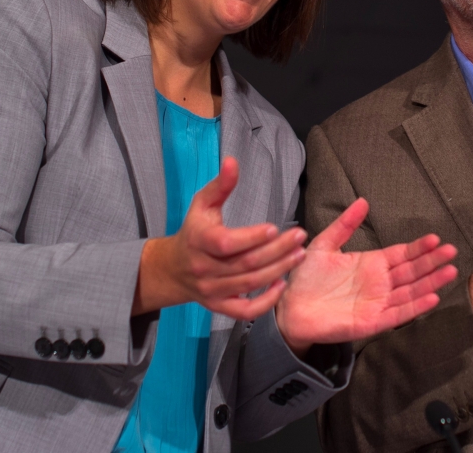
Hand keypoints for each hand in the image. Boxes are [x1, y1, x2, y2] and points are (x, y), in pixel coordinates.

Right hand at [134, 157, 307, 319]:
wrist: (173, 268)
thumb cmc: (194, 230)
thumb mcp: (202, 204)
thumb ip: (220, 184)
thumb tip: (233, 161)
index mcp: (199, 241)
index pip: (226, 243)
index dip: (252, 237)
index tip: (275, 227)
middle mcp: (204, 268)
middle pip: (244, 263)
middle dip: (276, 251)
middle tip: (300, 237)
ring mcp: (211, 290)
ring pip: (248, 284)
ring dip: (277, 270)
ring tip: (299, 255)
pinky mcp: (218, 306)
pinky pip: (243, 311)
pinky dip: (264, 302)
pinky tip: (281, 285)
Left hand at [274, 198, 457, 355]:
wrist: (287, 308)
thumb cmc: (305, 278)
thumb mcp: (324, 245)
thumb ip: (344, 225)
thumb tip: (363, 201)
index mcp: (371, 264)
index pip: (401, 254)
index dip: (418, 248)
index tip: (436, 238)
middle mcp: (379, 284)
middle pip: (412, 271)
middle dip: (432, 262)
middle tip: (452, 251)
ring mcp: (377, 303)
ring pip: (410, 291)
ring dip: (431, 282)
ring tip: (451, 271)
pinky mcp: (371, 322)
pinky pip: (398, 314)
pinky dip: (415, 307)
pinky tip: (432, 297)